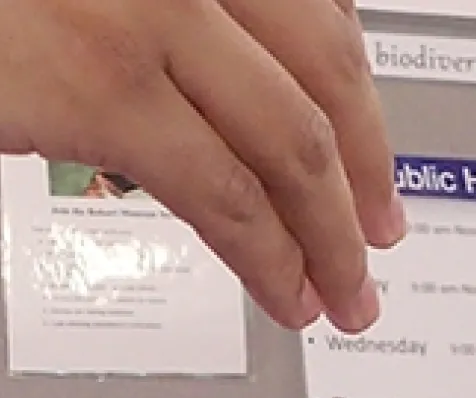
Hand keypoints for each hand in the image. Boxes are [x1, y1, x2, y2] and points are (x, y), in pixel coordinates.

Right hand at [0, 0, 404, 332]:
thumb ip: (122, 20)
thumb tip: (171, 90)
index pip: (307, 12)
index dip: (351, 94)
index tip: (364, 148)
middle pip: (319, 75)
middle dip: (362, 170)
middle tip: (375, 232)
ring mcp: (146, 19)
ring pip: (286, 144)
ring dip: (326, 232)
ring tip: (339, 290)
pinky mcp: (101, 94)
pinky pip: (222, 191)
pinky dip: (270, 253)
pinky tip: (282, 290)